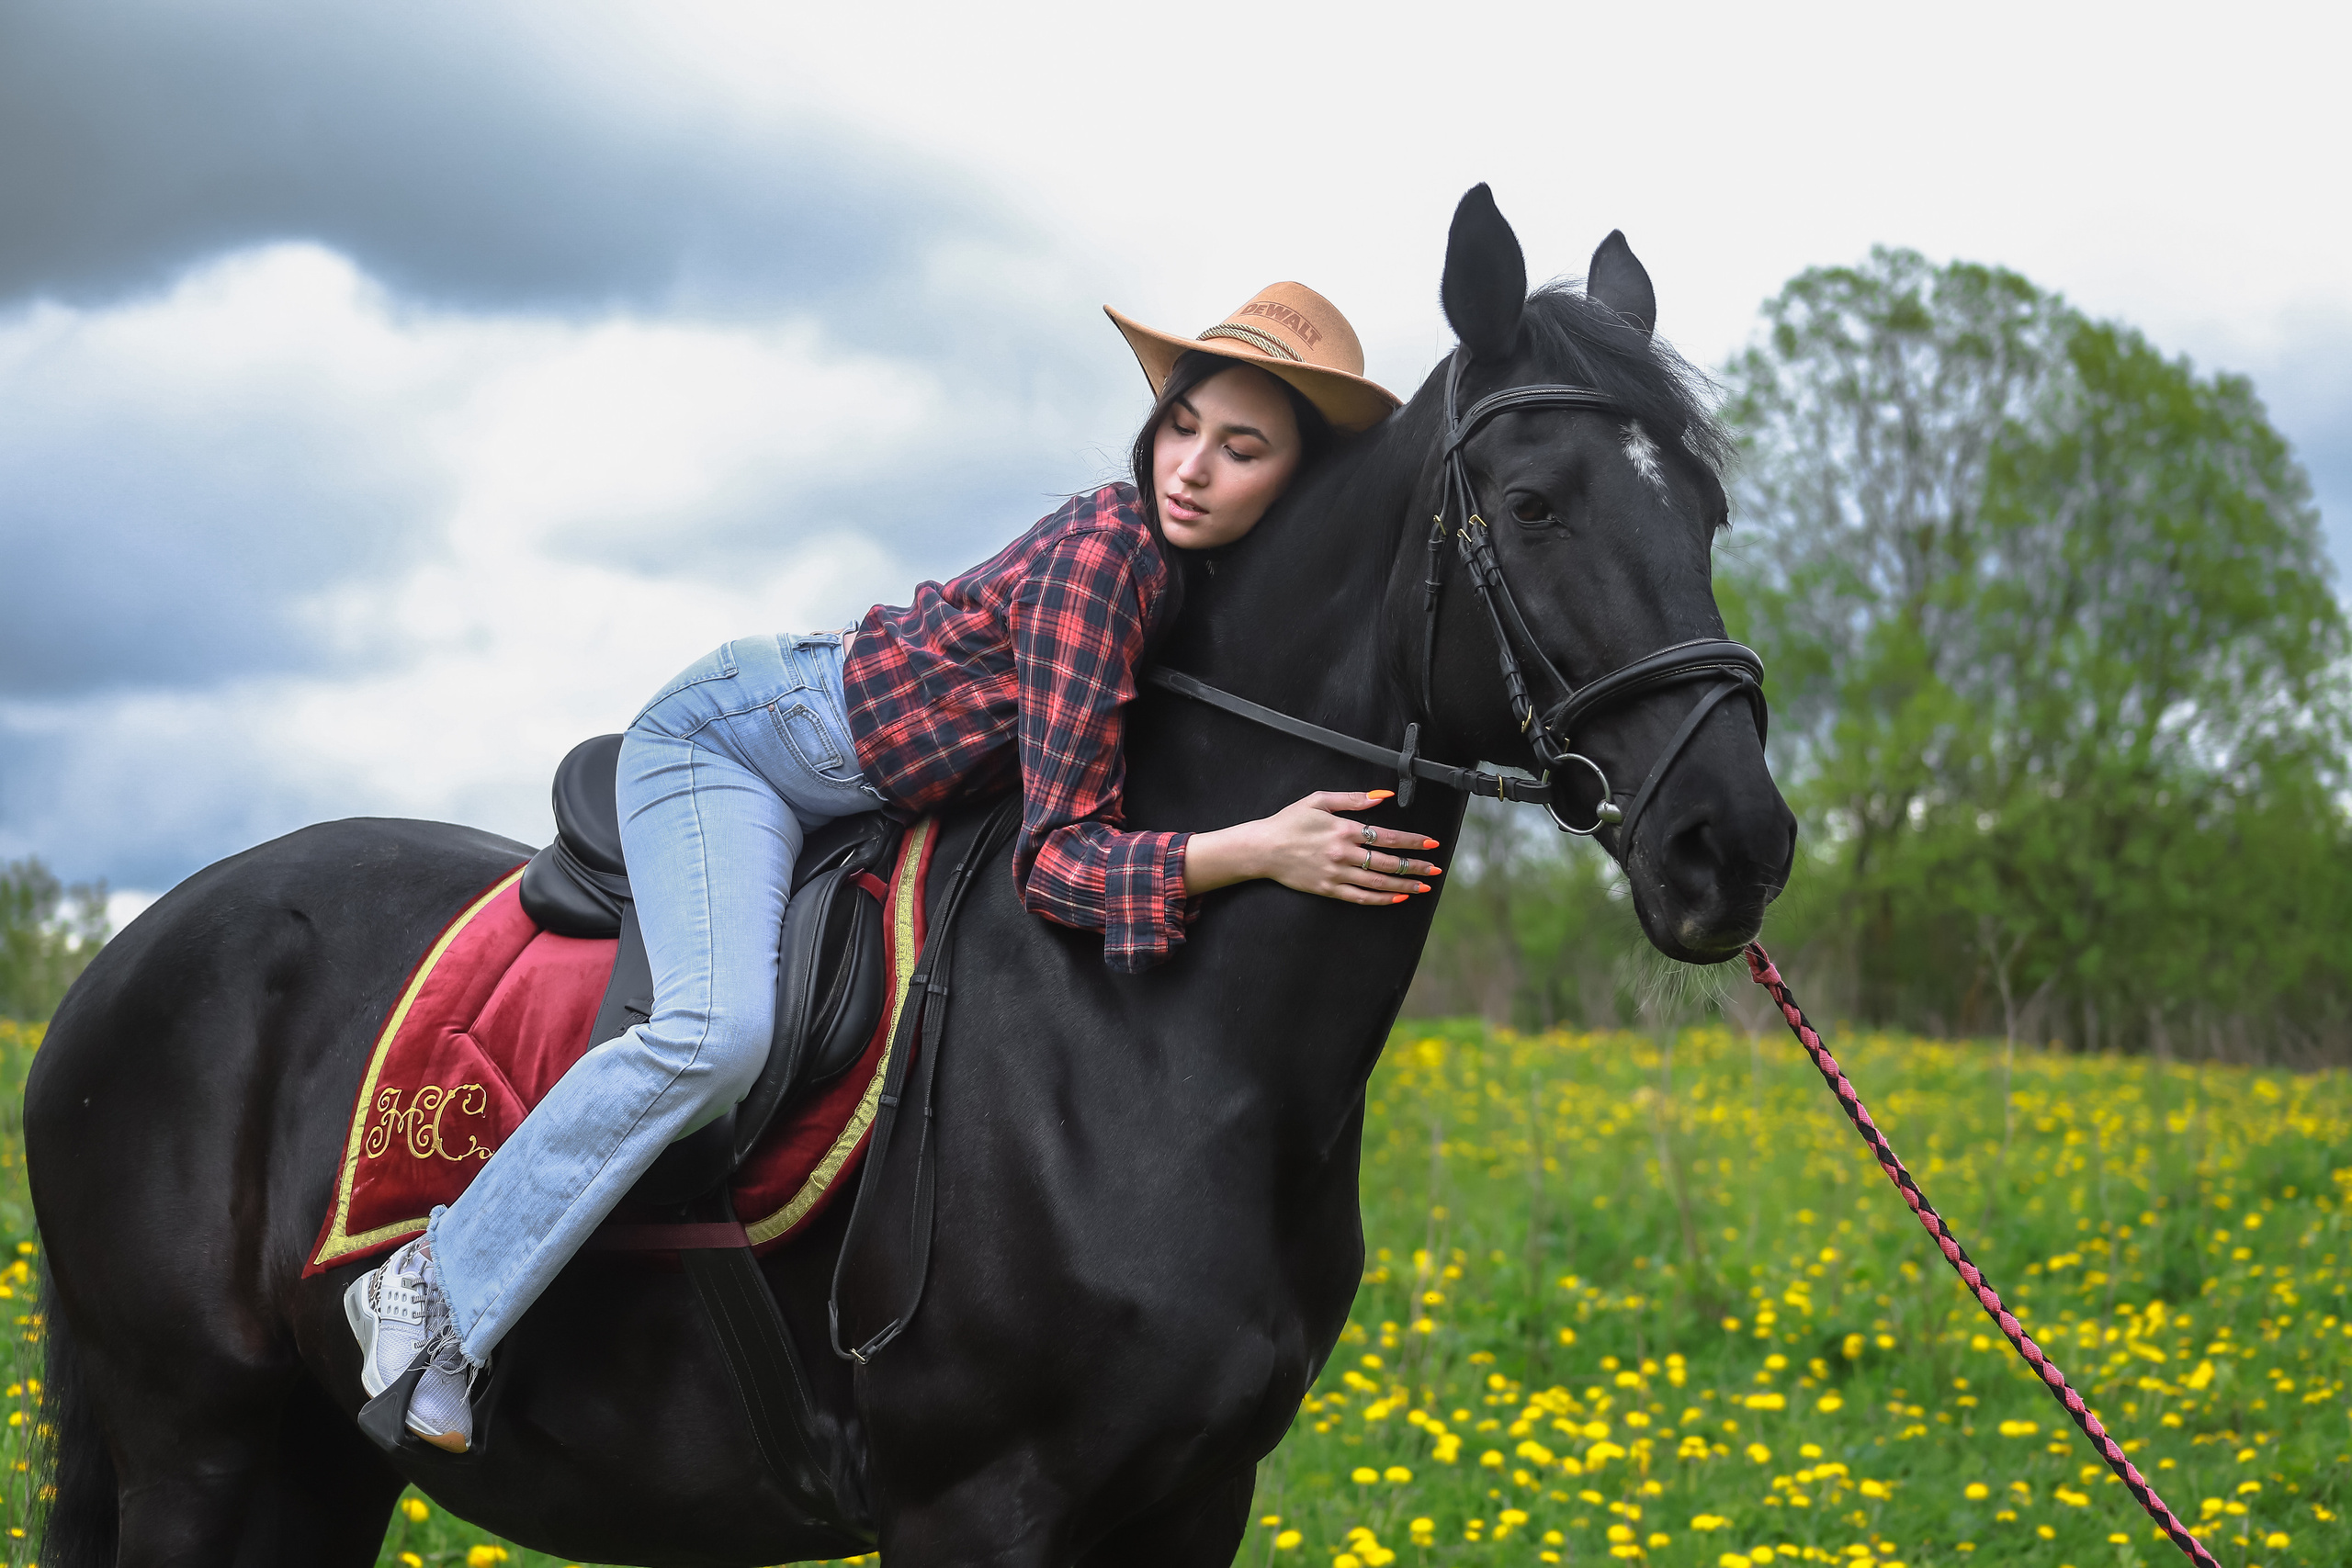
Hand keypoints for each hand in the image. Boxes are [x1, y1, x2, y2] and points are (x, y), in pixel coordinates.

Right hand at [1183, 790, 1444, 904]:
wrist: (1262, 848)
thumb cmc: (1289, 821)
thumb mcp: (1319, 801)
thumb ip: (1353, 799)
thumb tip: (1382, 796)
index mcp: (1344, 829)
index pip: (1388, 836)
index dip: (1412, 841)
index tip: (1431, 844)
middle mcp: (1343, 853)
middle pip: (1388, 862)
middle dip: (1416, 866)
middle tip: (1436, 869)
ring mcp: (1336, 874)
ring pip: (1378, 882)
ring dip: (1404, 885)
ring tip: (1423, 887)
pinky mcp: (1327, 889)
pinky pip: (1360, 897)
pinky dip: (1380, 899)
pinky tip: (1397, 898)